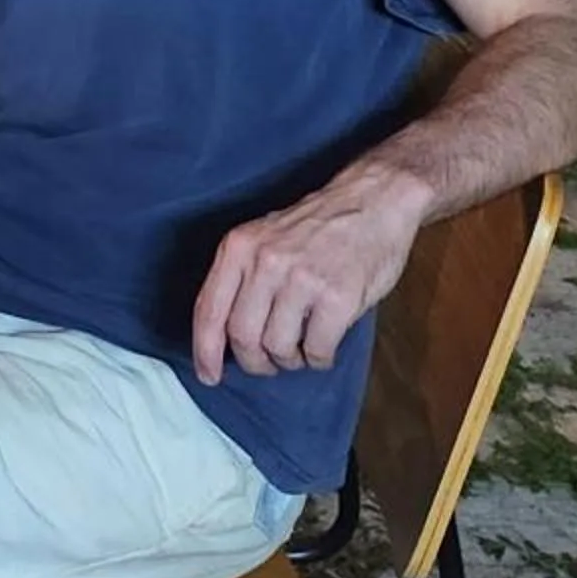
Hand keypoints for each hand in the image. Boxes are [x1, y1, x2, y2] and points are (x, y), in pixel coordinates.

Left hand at [190, 162, 428, 384]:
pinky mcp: (337, 296)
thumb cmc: (316, 227)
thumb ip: (243, 277)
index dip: (205, 349)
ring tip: (300, 350)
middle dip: (254, 361)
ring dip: (289, 361)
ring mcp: (301, 279)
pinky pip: (316, 349)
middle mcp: (264, 262)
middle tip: (269, 363)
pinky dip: (318, 359)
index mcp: (238, 248)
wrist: (371, 201)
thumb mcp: (263, 238)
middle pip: (241, 336)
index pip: (209, 309)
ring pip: (278, 347)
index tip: (208, 376)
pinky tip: (323, 349)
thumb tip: (226, 333)